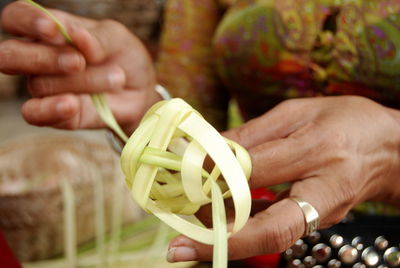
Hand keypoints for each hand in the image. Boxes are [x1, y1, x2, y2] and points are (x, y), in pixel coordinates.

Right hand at [0, 1, 159, 130]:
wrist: (141, 91)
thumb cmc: (123, 57)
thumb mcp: (117, 39)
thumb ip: (97, 38)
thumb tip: (76, 36)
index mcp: (49, 30)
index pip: (17, 18)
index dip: (27, 21)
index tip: (52, 29)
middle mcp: (38, 58)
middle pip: (11, 55)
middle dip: (44, 58)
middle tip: (80, 62)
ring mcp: (44, 88)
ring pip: (39, 84)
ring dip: (81, 82)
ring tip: (116, 79)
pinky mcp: (55, 114)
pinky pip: (35, 114)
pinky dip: (51, 109)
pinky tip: (71, 104)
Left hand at [167, 96, 399, 261]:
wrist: (388, 149)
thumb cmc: (343, 121)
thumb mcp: (297, 112)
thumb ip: (252, 133)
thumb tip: (208, 149)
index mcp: (316, 149)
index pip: (255, 167)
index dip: (213, 174)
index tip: (180, 176)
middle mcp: (322, 188)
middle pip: (269, 226)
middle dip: (219, 239)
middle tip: (178, 245)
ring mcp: (322, 212)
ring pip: (272, 236)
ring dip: (226, 241)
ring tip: (187, 243)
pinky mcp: (319, 222)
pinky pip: (277, 230)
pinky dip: (243, 233)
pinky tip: (216, 229)